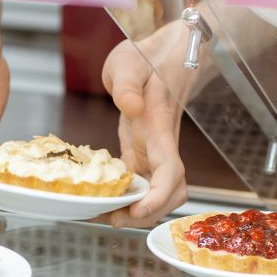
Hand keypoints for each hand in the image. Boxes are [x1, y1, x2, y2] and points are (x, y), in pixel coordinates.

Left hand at [102, 34, 189, 219]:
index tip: (139, 210)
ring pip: (159, 192)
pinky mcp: (143, 153)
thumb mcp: (130, 62)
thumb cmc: (149, 58)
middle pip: (171, 192)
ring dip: (140, 210)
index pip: (171, 170)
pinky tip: (105, 202)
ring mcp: (154, 152)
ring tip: (107, 216)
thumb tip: (130, 107)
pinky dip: (128, 198)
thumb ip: (129, 85)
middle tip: (115, 220)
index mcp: (160, 127)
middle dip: (150, 214)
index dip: (159, 196)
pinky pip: (142, 184)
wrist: (168, 55)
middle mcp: (161, 146)